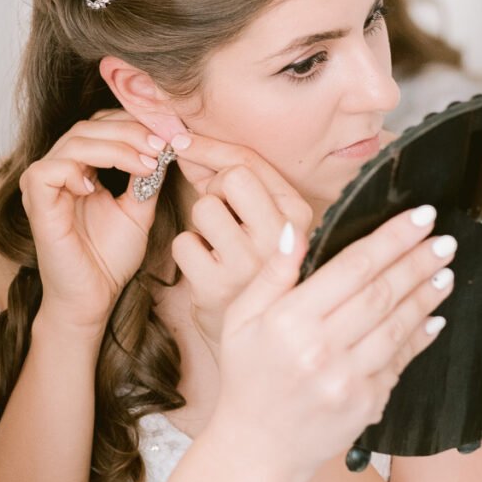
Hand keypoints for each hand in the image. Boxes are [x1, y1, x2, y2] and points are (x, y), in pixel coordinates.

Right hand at [19, 109, 166, 332]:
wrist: (93, 297)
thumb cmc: (110, 256)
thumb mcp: (139, 207)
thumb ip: (145, 175)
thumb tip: (164, 143)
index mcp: (80, 166)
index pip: (102, 125)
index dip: (134, 123)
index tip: (170, 134)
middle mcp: (58, 168)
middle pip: (90, 126)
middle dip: (131, 131)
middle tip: (162, 145)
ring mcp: (43, 183)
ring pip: (75, 141)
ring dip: (115, 147)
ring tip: (146, 164)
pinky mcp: (36, 202)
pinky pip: (49, 170)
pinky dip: (76, 170)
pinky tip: (97, 187)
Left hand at [169, 134, 311, 351]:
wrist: (259, 341)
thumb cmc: (256, 269)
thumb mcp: (263, 222)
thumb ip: (230, 181)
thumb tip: (185, 139)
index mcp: (299, 214)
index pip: (249, 162)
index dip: (210, 147)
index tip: (182, 140)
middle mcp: (282, 238)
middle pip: (230, 177)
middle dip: (214, 187)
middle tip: (220, 212)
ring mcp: (250, 264)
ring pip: (204, 207)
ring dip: (201, 224)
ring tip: (217, 246)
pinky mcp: (217, 287)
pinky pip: (183, 242)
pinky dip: (187, 252)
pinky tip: (205, 268)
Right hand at [208, 205, 455, 480]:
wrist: (257, 448)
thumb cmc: (247, 377)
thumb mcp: (241, 318)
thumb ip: (272, 273)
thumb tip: (299, 231)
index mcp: (290, 321)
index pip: (352, 267)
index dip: (390, 239)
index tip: (418, 217)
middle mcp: (322, 349)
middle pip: (382, 293)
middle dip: (417, 260)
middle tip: (442, 238)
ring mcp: (348, 380)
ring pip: (398, 326)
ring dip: (426, 294)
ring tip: (444, 269)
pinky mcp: (367, 404)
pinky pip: (400, 362)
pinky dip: (420, 336)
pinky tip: (434, 316)